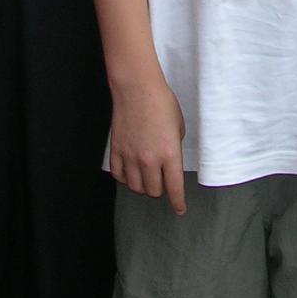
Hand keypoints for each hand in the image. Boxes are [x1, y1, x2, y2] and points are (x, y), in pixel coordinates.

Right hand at [108, 77, 186, 213]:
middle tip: (162, 181)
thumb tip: (169, 161)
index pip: (174, 189)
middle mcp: (149, 159)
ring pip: (136, 187)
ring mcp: (131, 156)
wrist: (137, 88)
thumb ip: (174, 148)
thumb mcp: (178, 127)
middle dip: (160, 190)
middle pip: (154, 191)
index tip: (179, 209)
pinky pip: (119, 176)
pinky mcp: (117, 150)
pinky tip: (130, 172)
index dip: (178, 203)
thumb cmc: (161, 103)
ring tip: (146, 177)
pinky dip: (125, 178)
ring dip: (143, 186)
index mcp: (169, 154)